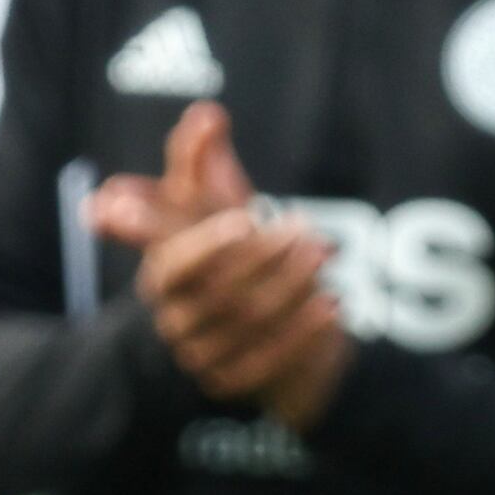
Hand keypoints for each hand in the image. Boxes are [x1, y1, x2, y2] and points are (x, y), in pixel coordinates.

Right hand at [89, 102, 352, 426]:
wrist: (250, 327)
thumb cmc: (225, 251)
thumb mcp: (213, 204)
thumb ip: (201, 158)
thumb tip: (206, 112)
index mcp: (161, 272)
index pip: (173, 264)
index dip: (206, 244)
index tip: (245, 221)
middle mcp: (173, 316)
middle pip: (220, 291)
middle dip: (268, 258)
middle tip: (306, 231)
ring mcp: (200, 354)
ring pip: (249, 323)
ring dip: (292, 287)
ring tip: (324, 256)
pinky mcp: (231, 382)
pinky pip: (270, 360)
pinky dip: (304, 331)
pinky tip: (332, 305)